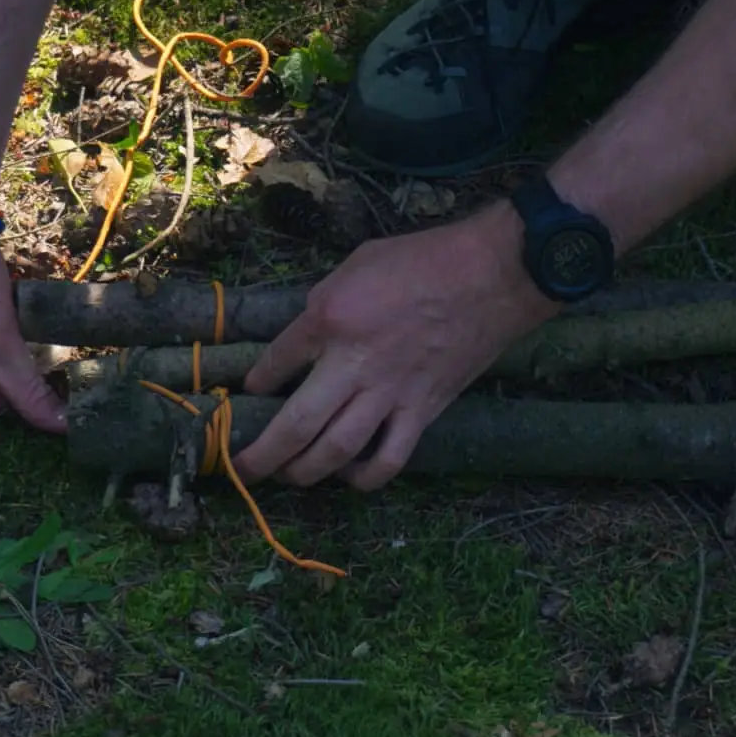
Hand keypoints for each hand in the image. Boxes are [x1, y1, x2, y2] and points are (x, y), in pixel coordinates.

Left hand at [232, 203, 556, 490]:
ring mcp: (389, 393)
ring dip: (303, 472)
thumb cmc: (424, 259)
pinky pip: (388, 459)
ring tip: (289, 476)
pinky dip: (364, 477)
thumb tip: (306, 335)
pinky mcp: (422, 411)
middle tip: (243, 467)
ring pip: (335, 451)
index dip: (255, 383)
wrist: (492, 274)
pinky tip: (349, 476)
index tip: (249, 392)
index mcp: (330, 318)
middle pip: (295, 424)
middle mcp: (353, 363)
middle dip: (262, 455)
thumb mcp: (357, 264)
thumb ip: (326, 302)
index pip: (275, 361)